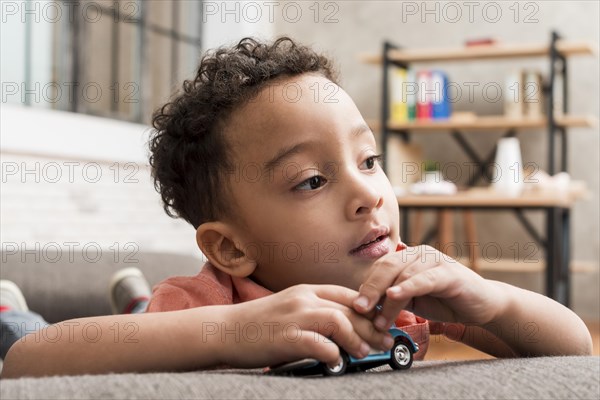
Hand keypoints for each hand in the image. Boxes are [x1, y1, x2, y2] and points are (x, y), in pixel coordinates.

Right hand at [217, 284, 394, 368]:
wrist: (225, 330)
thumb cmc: (258, 324)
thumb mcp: (289, 308)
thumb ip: (313, 312)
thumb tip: (342, 328)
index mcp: (306, 290)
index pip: (348, 295)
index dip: (370, 308)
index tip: (382, 323)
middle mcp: (303, 299)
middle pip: (349, 308)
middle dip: (372, 326)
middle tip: (386, 341)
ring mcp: (294, 316)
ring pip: (339, 321)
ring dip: (356, 338)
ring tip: (364, 352)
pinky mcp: (286, 337)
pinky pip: (319, 344)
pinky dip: (333, 354)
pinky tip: (336, 361)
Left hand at [352, 245, 507, 330]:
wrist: (483, 306)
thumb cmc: (446, 301)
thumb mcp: (413, 300)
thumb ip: (392, 299)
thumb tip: (365, 308)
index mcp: (408, 257)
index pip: (379, 268)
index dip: (365, 286)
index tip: (354, 307)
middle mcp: (419, 253)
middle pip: (386, 267)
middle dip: (369, 289)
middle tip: (359, 310)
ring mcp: (435, 260)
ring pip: (402, 276)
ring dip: (387, 301)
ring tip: (381, 321)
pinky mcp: (448, 273)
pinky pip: (422, 279)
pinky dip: (406, 287)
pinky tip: (393, 295)